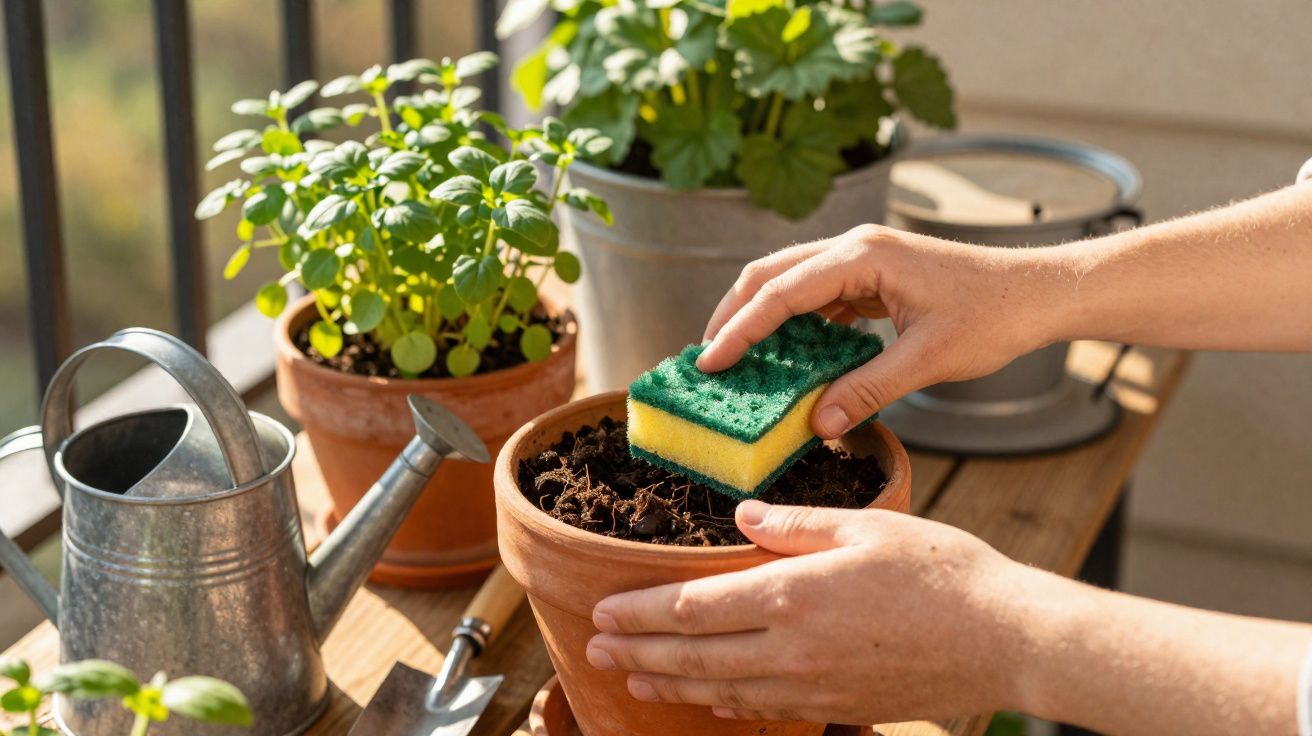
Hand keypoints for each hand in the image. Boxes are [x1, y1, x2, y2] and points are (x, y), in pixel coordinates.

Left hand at [586, 500, 1038, 724]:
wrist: (1004, 639)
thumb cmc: (942, 573)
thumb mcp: (867, 526)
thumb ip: (795, 523)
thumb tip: (741, 517)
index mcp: (792, 593)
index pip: (694, 606)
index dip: (643, 611)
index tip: (604, 611)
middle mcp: (790, 648)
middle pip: (694, 655)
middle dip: (639, 652)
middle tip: (595, 650)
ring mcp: (811, 685)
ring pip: (720, 690)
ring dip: (669, 684)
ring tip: (632, 679)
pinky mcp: (835, 704)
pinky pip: (762, 709)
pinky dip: (724, 704)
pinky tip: (706, 700)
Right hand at [697, 225, 1062, 437]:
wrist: (1039, 293)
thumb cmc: (994, 316)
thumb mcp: (928, 360)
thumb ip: (869, 389)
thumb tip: (818, 424)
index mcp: (862, 257)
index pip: (781, 291)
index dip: (740, 329)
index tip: (710, 363)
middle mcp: (855, 249)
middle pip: (772, 274)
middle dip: (734, 315)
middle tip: (708, 360)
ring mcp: (864, 259)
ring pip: (791, 282)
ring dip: (761, 317)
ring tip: (736, 360)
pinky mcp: (874, 276)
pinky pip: (818, 296)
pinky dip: (794, 324)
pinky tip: (787, 358)